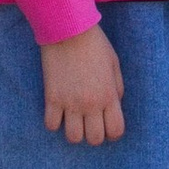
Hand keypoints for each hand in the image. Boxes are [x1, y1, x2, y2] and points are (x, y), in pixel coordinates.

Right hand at [41, 25, 124, 145]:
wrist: (68, 30)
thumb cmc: (94, 44)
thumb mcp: (114, 64)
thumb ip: (117, 88)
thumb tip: (114, 105)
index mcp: (109, 95)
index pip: (115, 130)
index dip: (113, 132)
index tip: (107, 125)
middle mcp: (91, 104)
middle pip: (95, 139)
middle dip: (94, 134)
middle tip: (89, 122)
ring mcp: (70, 103)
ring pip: (73, 138)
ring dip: (75, 132)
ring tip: (73, 120)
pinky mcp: (52, 98)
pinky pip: (51, 125)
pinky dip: (54, 123)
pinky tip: (57, 112)